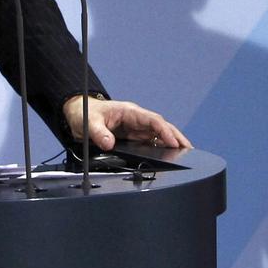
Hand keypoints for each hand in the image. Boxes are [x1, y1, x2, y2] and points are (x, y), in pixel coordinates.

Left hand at [62, 96, 191, 151]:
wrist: (78, 113)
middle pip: (161, 127)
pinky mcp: (133, 136)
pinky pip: (150, 141)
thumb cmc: (85, 113)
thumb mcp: (89, 122)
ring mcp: (136, 128)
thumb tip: (109, 144)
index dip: (164, 131)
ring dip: (172, 143)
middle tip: (189, 149)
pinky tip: (169, 155)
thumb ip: (99, 133)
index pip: (153, 120)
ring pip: (159, 134)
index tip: (173, 142)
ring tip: (186, 154)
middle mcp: (136, 119)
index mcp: (130, 112)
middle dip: (176, 137)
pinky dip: (162, 147)